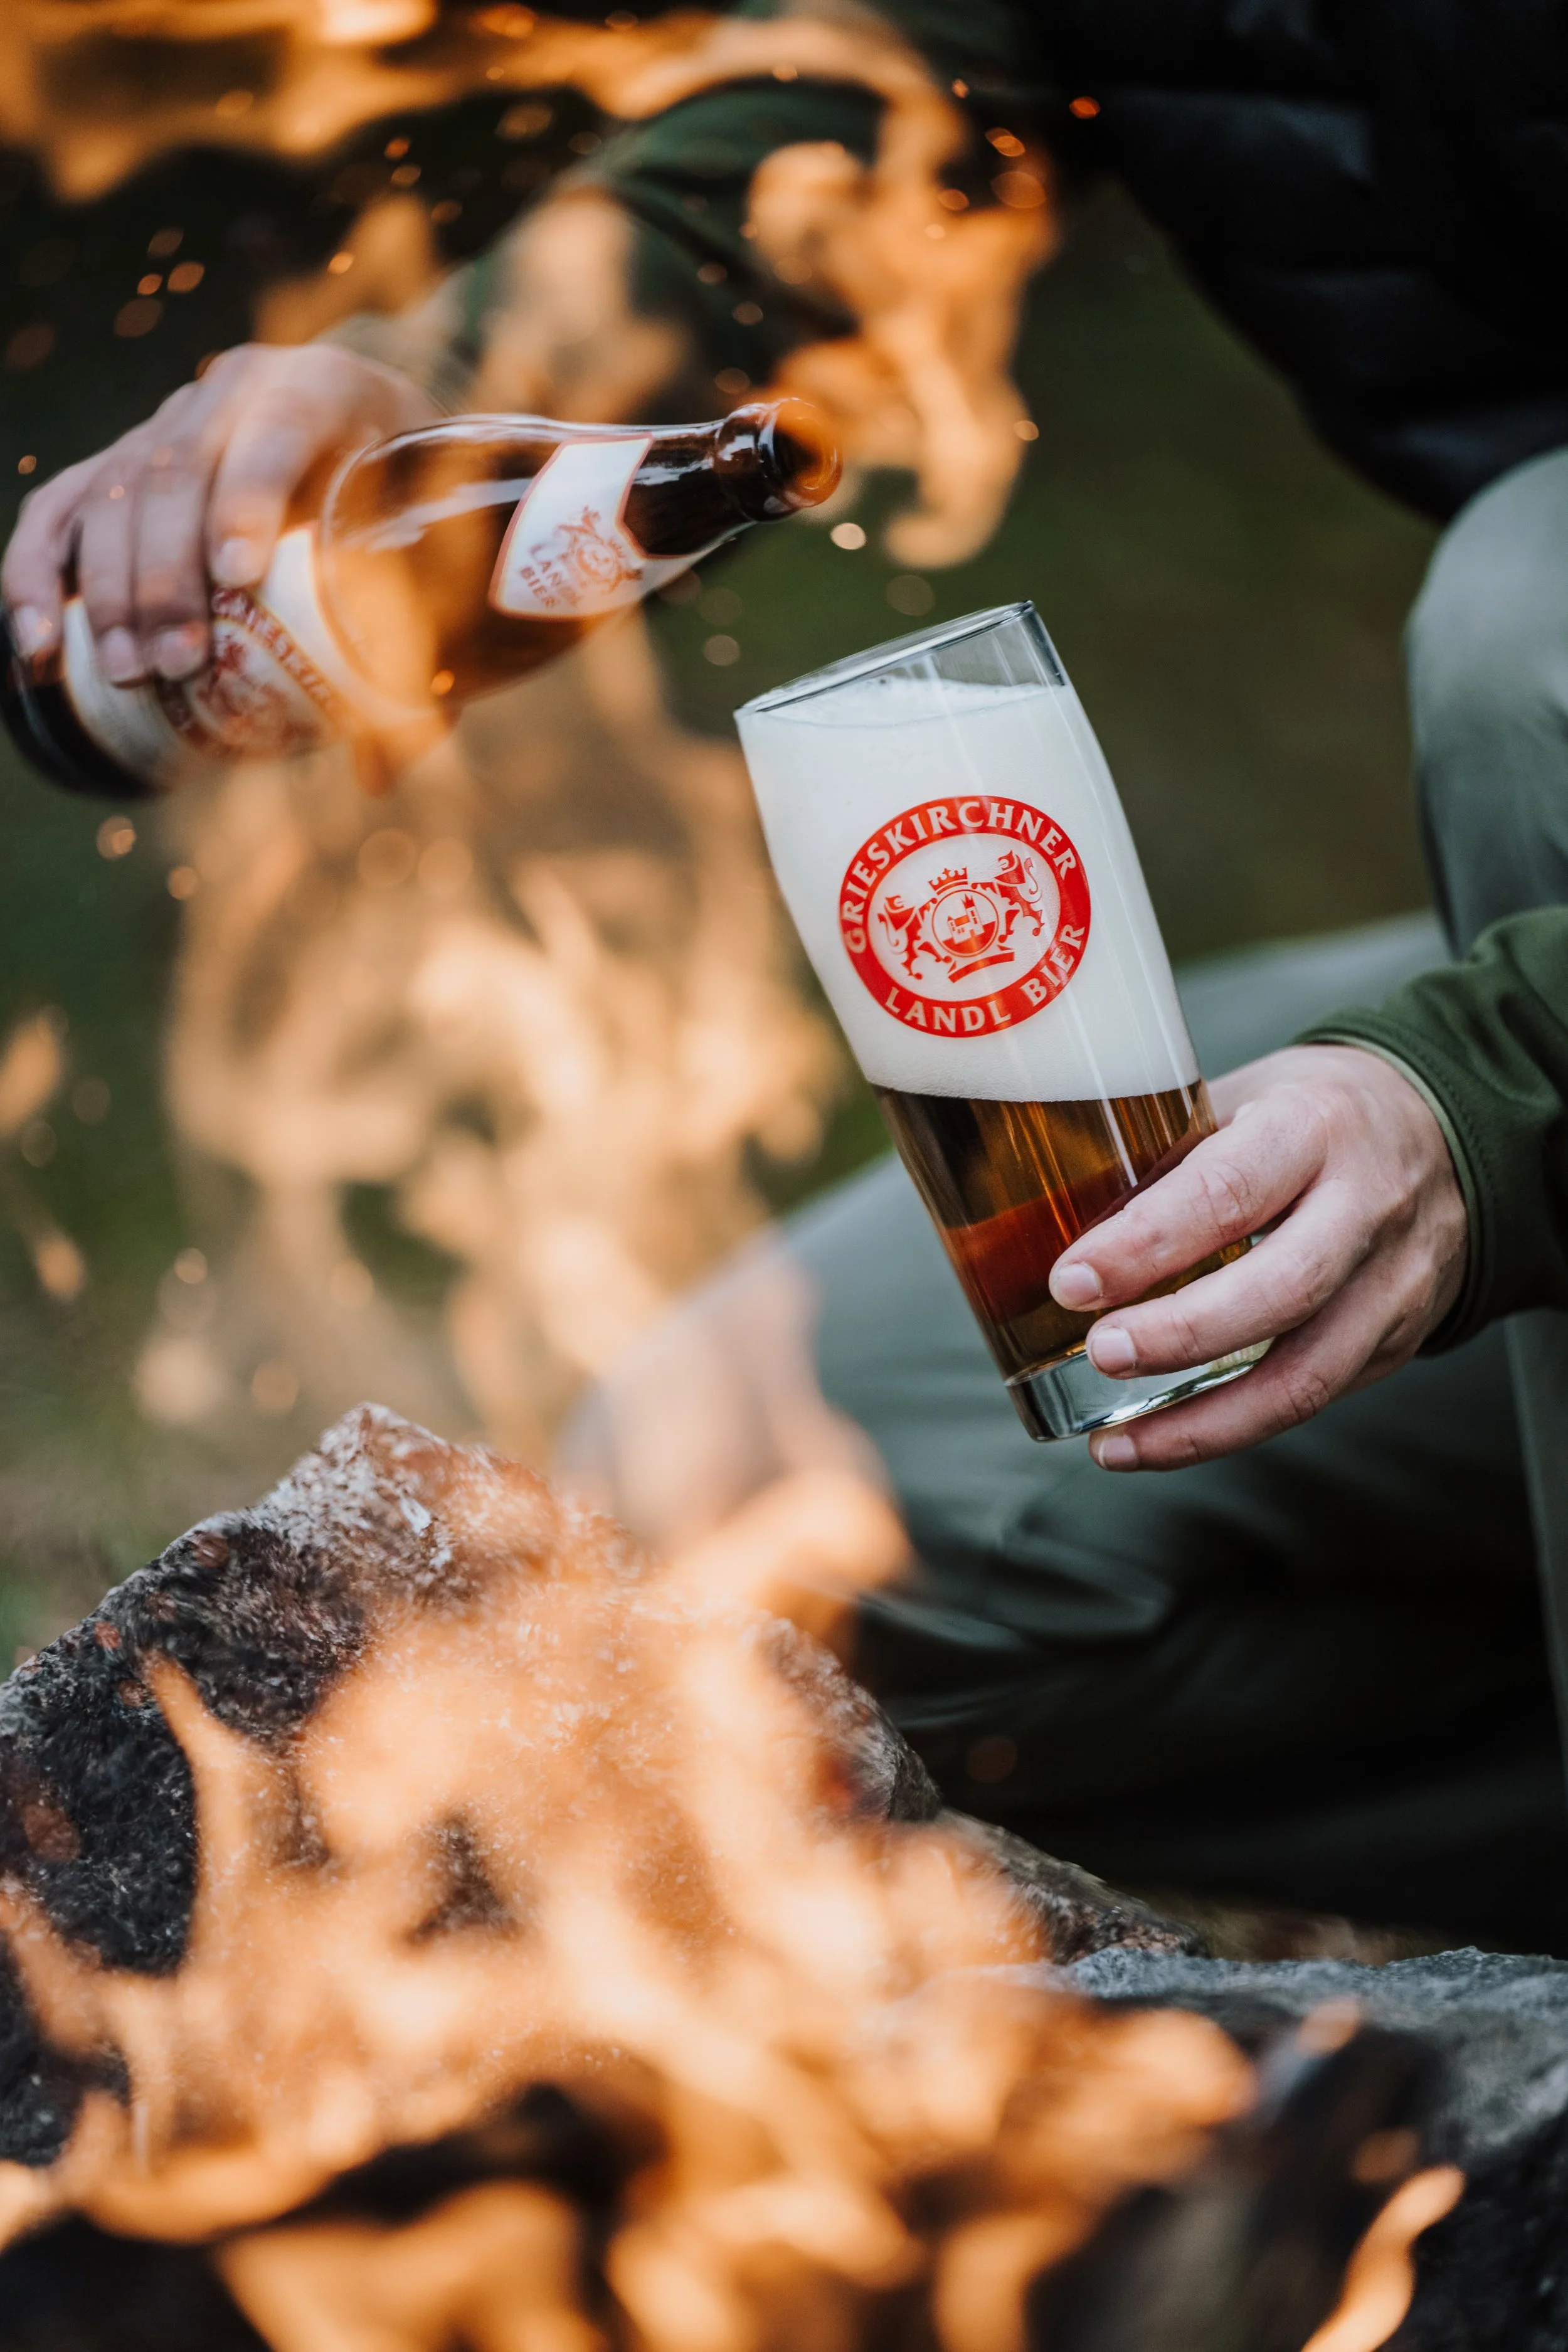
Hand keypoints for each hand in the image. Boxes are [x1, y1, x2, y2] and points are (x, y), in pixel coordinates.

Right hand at [2, 344, 438, 686]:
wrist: (364, 440)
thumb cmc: (401, 513)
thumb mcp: (425, 557)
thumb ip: (415, 656)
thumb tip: (377, 775)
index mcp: (320, 390)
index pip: (274, 432)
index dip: (248, 499)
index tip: (237, 576)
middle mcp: (232, 391)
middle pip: (178, 472)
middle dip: (169, 573)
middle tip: (178, 664)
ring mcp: (165, 422)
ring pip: (114, 494)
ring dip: (111, 589)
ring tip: (129, 671)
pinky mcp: (115, 462)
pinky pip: (58, 511)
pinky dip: (36, 573)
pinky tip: (37, 641)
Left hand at [1047, 1045, 1468, 1470]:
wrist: (1446, 1134)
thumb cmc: (1311, 1117)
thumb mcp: (1244, 1099)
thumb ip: (1164, 1154)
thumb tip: (1039, 1215)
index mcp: (1313, 1127)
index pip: (1230, 1190)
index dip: (1148, 1243)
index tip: (1074, 1280)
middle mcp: (1368, 1206)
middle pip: (1282, 1288)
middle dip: (1182, 1334)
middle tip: (1101, 1351)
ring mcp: (1393, 1282)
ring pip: (1308, 1373)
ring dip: (1204, 1420)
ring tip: (1117, 1443)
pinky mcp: (1396, 1341)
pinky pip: (1314, 1398)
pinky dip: (1232, 1429)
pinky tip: (1162, 1439)